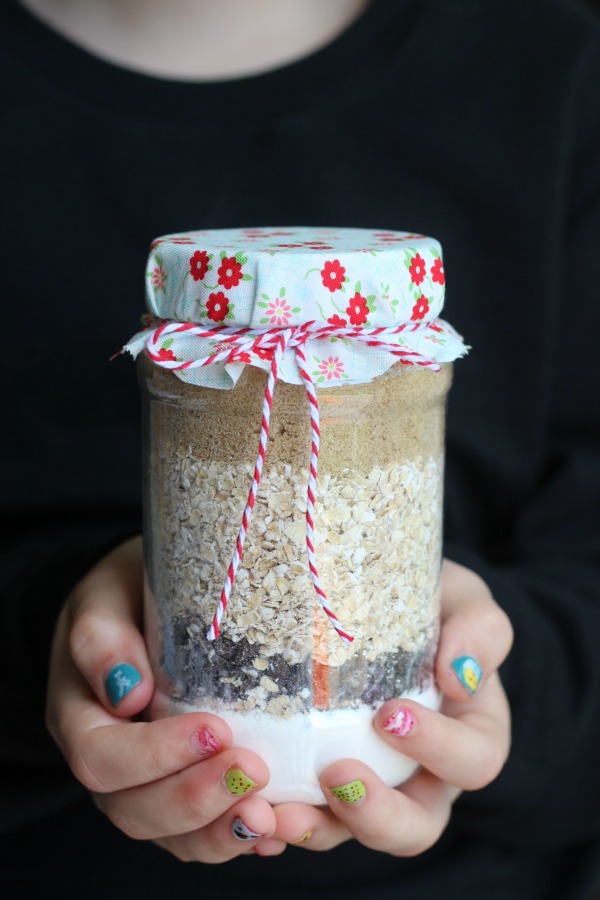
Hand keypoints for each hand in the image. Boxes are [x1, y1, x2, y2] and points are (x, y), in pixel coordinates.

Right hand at [46, 537, 275, 860]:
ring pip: (173, 835)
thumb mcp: (105, 598)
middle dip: (197, 799)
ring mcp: (147, 786)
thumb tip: (128, 691)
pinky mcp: (188, 791)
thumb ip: (103, 639)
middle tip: (253, 771)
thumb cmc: (125, 594)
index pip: (101, 758)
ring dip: (222, 831)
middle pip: (136, 810)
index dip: (154, 756)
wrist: (143, 599)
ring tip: (271, 816)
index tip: (214, 730)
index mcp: (80, 718)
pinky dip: (242, 835)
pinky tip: (280, 826)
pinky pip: (206, 832)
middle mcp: (109, 764)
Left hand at [262, 559, 512, 856]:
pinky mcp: (322, 782)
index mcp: (472, 736)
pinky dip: (279, 820)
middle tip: (337, 776)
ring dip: (316, 827)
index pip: (472, 761)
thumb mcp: (465, 601)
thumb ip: (479, 630)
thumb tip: (460, 676)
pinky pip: (305, 814)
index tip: (391, 715)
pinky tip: (251, 808)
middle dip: (376, 815)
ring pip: (352, 831)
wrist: (373, 590)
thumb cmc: (431, 601)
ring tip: (277, 813)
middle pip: (416, 827)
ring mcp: (373, 784)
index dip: (438, 749)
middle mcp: (426, 775)